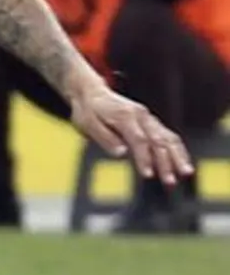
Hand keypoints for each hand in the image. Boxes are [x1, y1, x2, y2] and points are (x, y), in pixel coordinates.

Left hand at [67, 82, 192, 184]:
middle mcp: (141, 116)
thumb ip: (105, 138)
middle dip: (166, 162)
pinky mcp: (152, 123)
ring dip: (178, 157)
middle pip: (158, 140)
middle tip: (170, 181)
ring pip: (169, 138)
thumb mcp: (87, 124)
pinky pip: (169, 137)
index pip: (139, 140)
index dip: (144, 158)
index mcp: (124, 116)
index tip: (148, 175)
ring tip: (186, 174)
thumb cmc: (88, 111)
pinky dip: (178, 151)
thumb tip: (121, 154)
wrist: (91, 93)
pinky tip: (183, 165)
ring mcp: (148, 119)